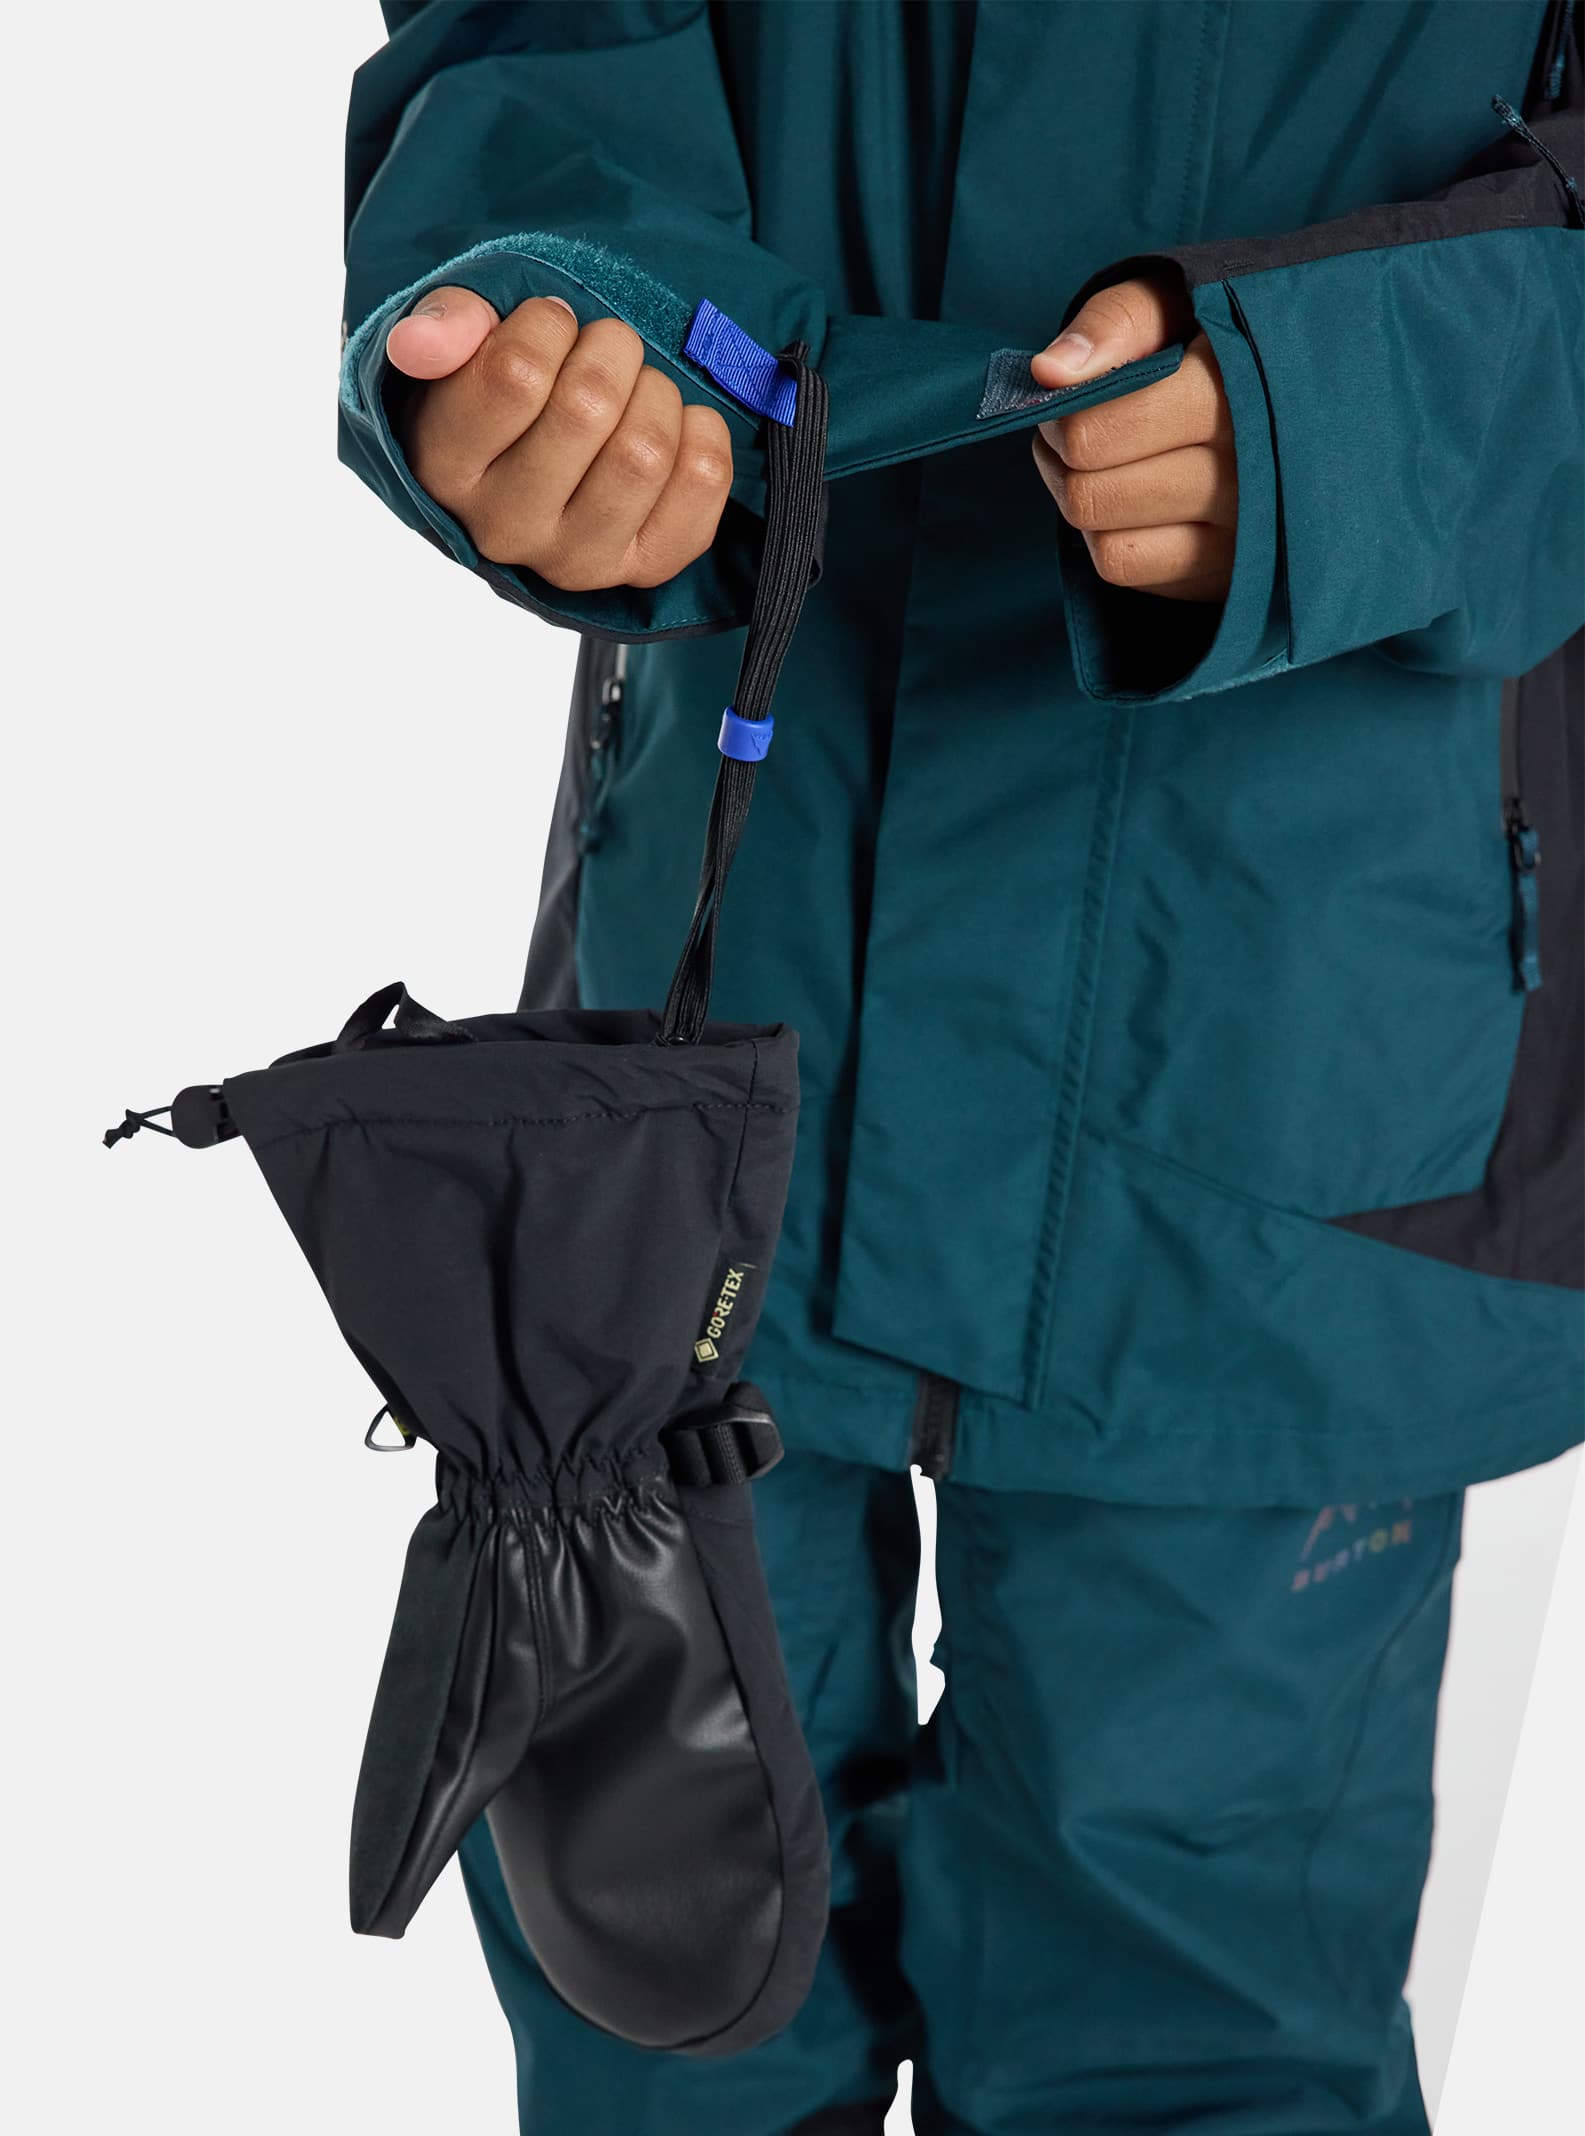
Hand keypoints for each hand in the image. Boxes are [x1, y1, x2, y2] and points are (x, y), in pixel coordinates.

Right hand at [385, 290, 733, 591]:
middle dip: (610, 350)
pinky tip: (676, 428)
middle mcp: (505, 529)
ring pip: (646, 449)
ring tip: (637, 392)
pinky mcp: (644, 569)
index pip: (515, 375)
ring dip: (656, 393)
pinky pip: (702, 481)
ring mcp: (576, 560)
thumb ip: (444, 329)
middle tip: (604, 352)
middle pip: (590, 406)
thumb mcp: (463, 348)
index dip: (550, 325)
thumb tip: (420, 341)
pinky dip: (703, 433)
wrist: (545, 459)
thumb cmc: (501, 393)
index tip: (551, 326)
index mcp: (445, 470)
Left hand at [1030, 276, 1235, 602]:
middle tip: (1072, 435)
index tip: (1067, 400)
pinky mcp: (1229, 572)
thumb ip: (1114, 322)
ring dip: (1083, 506)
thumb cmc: (1220, 341)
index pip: (1097, 434)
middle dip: (1064, 463)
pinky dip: (1108, 540)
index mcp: (1235, 388)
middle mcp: (1248, 468)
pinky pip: (1128, 570)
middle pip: (1092, 495)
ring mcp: (1244, 531)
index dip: (1061, 419)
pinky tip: (1125, 506)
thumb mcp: (1176, 301)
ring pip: (1107, 542)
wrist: (1308, 396)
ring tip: (1095, 466)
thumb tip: (1048, 372)